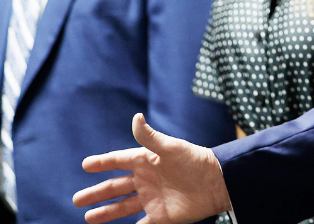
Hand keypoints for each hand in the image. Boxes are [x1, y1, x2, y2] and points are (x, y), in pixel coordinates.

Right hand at [73, 113, 230, 223]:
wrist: (219, 183)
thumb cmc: (195, 161)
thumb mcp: (171, 148)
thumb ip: (150, 137)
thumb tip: (136, 117)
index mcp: (147, 161)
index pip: (119, 161)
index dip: (103, 162)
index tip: (85, 165)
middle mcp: (147, 180)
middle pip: (116, 187)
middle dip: (97, 193)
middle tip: (77, 199)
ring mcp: (153, 198)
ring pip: (123, 206)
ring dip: (106, 212)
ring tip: (87, 217)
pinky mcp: (161, 216)